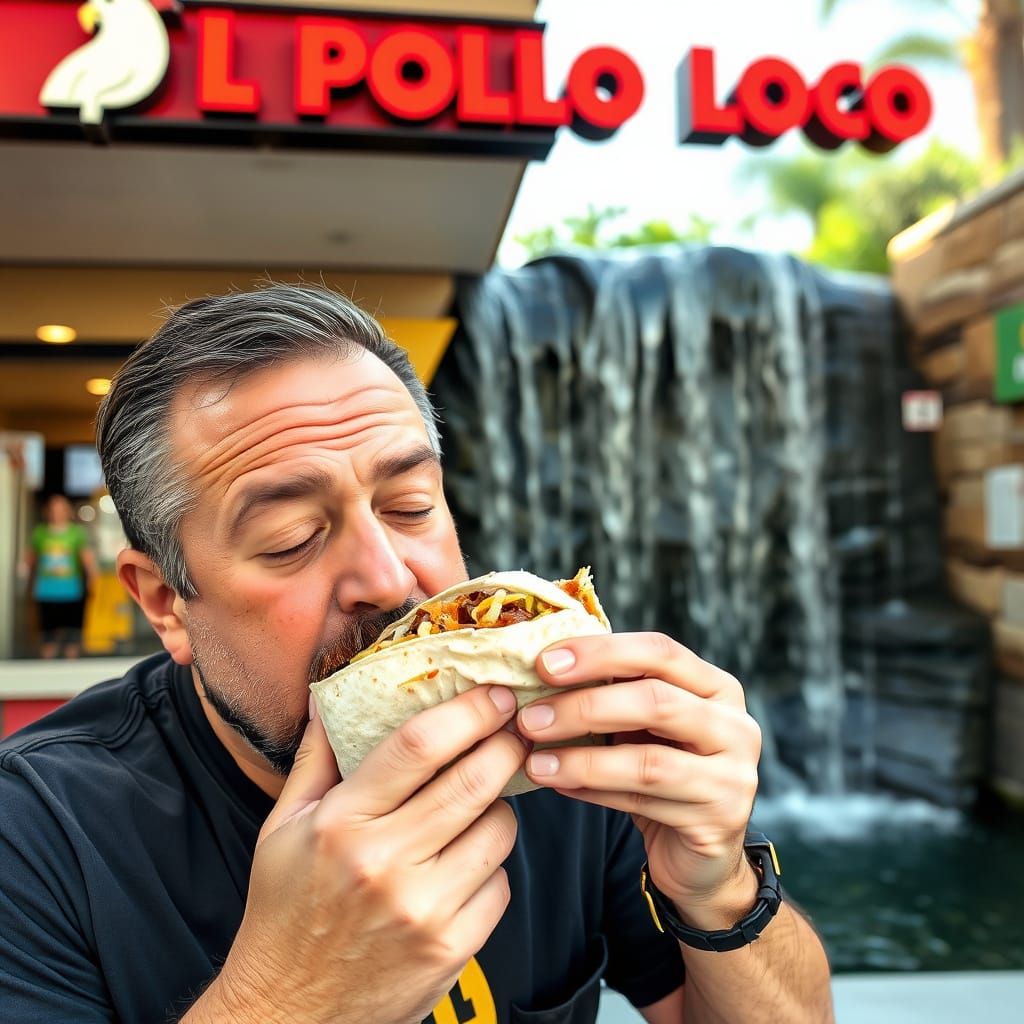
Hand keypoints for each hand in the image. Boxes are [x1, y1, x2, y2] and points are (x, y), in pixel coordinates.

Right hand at [191, 685, 526, 1023]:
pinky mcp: (451, 948)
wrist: (288, 1014)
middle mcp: (385, 863)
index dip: (467, 711)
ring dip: (499, 806)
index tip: (492, 695)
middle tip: (512, 730)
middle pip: (474, 781)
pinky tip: (463, 864)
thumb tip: (331, 697)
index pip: (419, 745)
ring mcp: (424, 909)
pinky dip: (490, 866)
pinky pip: (500, 884)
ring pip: (499, 830)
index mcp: (342, 823)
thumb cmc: (286, 913)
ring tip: (478, 803)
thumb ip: (316, 758)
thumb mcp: (283, 828)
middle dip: (506, 745)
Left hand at [516, 633, 761, 927]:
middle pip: (655, 701)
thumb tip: (540, 666)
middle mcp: (735, 726)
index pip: (659, 652)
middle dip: (584, 706)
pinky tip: (557, 784)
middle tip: (529, 717)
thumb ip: (613, 692)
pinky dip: (593, 792)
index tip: (543, 661)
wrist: (701, 854)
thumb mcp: (645, 724)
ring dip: (582, 759)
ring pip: (648, 761)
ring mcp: (732, 777)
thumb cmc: (663, 769)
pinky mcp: (717, 823)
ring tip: (534, 761)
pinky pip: (643, 803)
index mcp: (716, 687)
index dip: (600, 652)